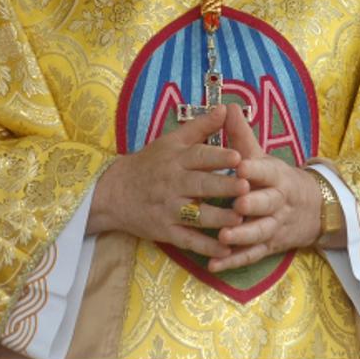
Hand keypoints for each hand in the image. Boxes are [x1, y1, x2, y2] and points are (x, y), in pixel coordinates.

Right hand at [88, 105, 248, 260]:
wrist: (113, 193)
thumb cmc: (148, 164)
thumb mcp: (170, 142)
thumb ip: (200, 127)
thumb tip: (224, 107)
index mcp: (176, 160)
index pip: (199, 156)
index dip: (218, 157)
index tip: (239, 156)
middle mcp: (173, 184)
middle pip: (200, 186)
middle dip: (223, 187)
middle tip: (246, 187)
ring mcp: (169, 209)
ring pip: (196, 215)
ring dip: (219, 219)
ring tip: (240, 220)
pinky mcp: (166, 231)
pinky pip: (188, 240)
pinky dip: (206, 247)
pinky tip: (225, 251)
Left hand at [207, 104, 323, 271]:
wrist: (314, 209)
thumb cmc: (275, 179)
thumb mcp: (262, 156)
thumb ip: (242, 136)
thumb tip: (227, 106)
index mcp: (276, 176)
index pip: (267, 171)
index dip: (255, 169)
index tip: (240, 165)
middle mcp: (278, 202)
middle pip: (267, 204)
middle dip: (253, 204)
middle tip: (236, 204)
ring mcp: (274, 226)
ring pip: (260, 233)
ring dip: (243, 236)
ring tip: (224, 237)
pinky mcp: (268, 246)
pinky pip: (251, 255)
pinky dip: (233, 261)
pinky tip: (214, 264)